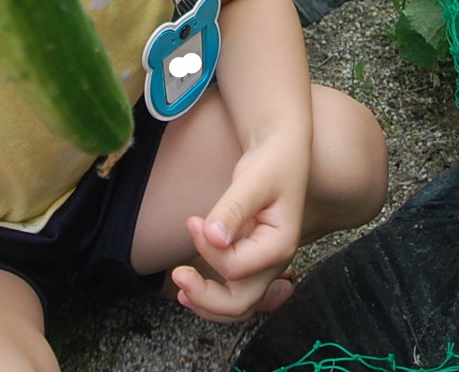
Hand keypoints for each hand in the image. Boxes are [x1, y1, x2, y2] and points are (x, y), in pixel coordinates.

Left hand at [169, 137, 308, 322]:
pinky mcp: (251, 260)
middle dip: (206, 298)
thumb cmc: (271, 162)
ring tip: (181, 288)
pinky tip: (191, 288)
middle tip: (178, 275)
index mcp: (280, 245)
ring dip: (208, 305)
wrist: (280, 152)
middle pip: (241, 303)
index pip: (237, 268)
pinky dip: (212, 297)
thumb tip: (213, 238)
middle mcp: (275, 263)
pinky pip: (234, 292)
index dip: (209, 251)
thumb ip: (233, 209)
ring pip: (238, 305)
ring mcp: (264, 265)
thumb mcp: (253, 180)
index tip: (193, 221)